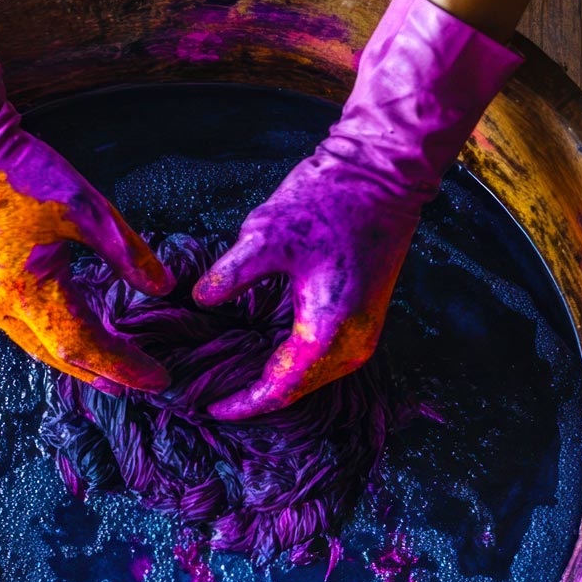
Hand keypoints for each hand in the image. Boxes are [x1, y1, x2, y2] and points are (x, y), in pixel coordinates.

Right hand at [0, 0, 173, 390]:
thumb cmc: (20, 171)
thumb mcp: (85, 206)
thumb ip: (126, 252)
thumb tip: (163, 287)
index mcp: (27, 288)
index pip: (84, 345)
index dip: (123, 365)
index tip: (157, 378)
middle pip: (58, 357)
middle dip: (102, 374)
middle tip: (139, 386)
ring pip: (35, 346)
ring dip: (75, 362)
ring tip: (110, 372)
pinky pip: (19, 328)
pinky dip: (50, 339)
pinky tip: (70, 335)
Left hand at [193, 149, 418, 418]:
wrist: (382, 174)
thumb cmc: (328, 201)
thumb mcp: (264, 236)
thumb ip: (229, 276)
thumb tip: (199, 300)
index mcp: (327, 333)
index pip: (279, 389)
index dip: (243, 403)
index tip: (208, 407)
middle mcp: (352, 345)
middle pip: (297, 390)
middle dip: (256, 398)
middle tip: (211, 397)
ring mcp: (363, 334)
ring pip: (311, 377)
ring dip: (275, 382)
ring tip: (233, 382)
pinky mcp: (363, 319)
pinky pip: (323, 359)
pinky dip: (293, 364)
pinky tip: (263, 356)